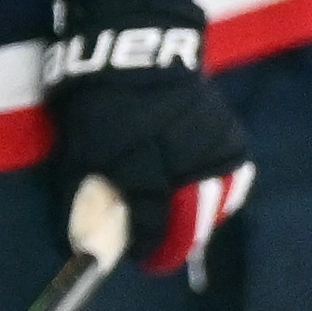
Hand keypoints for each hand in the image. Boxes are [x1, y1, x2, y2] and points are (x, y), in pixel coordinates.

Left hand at [42, 0, 250, 274]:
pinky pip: (234, 176)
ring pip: (218, 202)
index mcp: (144, 171)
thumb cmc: (98, 106)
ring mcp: (212, 150)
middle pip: (192, 223)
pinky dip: (222, 191)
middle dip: (177, 242)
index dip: (145, 249)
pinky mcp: (229, 134)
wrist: (135, 52)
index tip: (139, 257)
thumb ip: (80, 200)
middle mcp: (185, 165)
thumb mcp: (78, 154)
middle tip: (162, 250)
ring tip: (184, 225)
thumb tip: (79, 244)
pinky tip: (204, 195)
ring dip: (202, 219)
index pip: (150, 229)